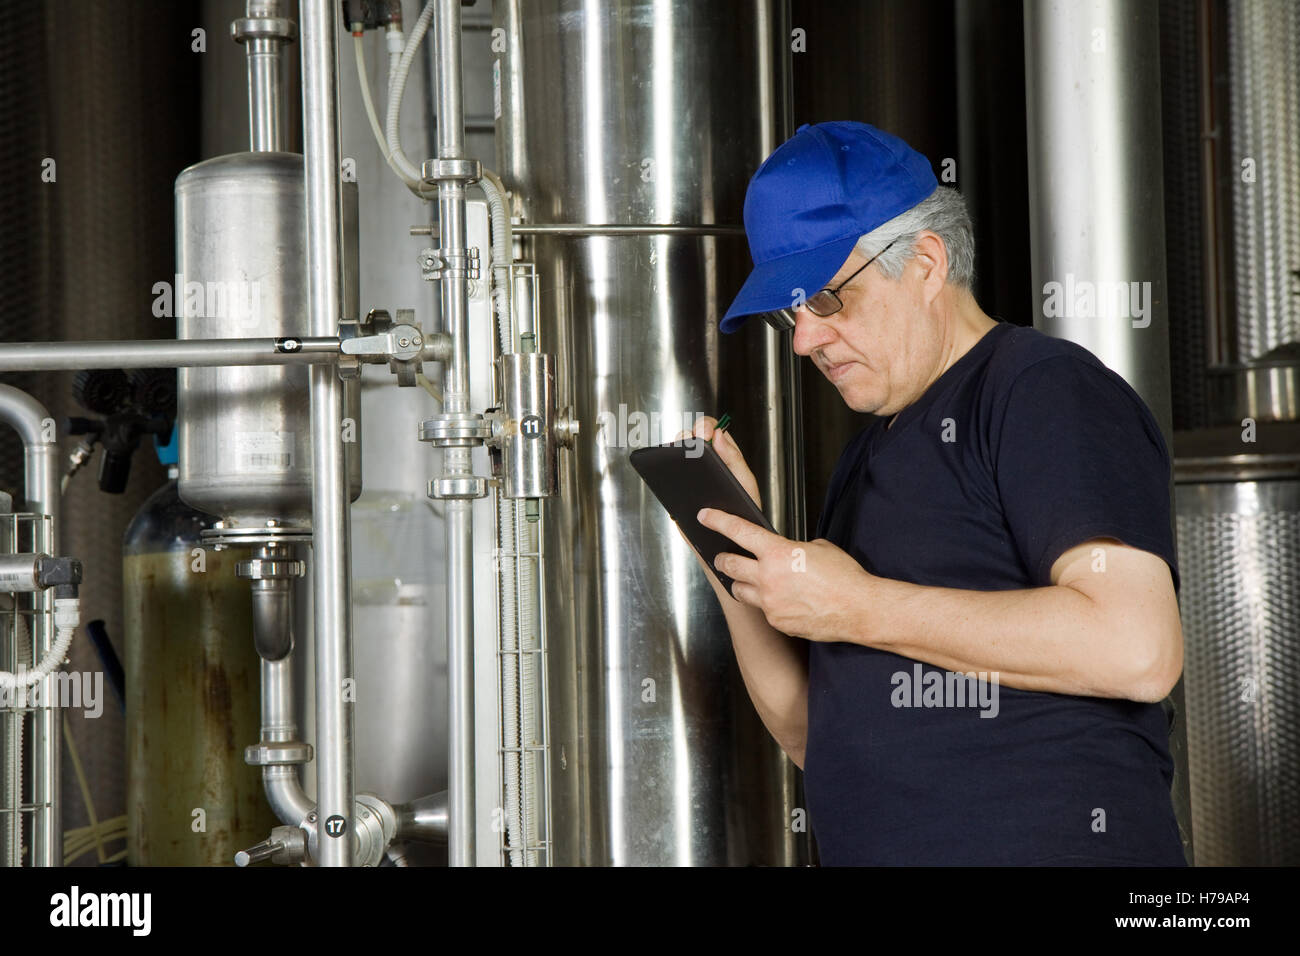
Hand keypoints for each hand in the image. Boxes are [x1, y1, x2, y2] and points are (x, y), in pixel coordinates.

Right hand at [671, 417, 763, 591]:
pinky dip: (664, 477)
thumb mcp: (745, 486)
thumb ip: (734, 460)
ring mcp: (689, 482)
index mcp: (723, 458)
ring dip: (673, 455)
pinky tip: (670, 477)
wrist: (733, 551)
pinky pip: (667, 484)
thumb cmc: (745, 518)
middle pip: (689, 441)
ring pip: (675, 461)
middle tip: (691, 444)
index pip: (712, 431)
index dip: (705, 427)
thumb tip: (719, 434)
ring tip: (678, 458)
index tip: (704, 435)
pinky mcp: (677, 499)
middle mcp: (705, 467)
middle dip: (687, 437)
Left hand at [697, 507, 877, 643]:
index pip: (738, 531)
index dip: (717, 521)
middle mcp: (767, 578)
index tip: (705, 516)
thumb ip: (793, 548)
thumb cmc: (844, 577)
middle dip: (722, 558)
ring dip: (741, 583)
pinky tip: (783, 601)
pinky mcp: (776, 622)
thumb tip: (786, 554)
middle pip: (728, 564)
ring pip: (739, 591)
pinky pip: (763, 610)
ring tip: (751, 581)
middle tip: (722, 556)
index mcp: (777, 552)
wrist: (859, 609)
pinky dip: (768, 604)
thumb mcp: (819, 548)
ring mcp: (769, 602)